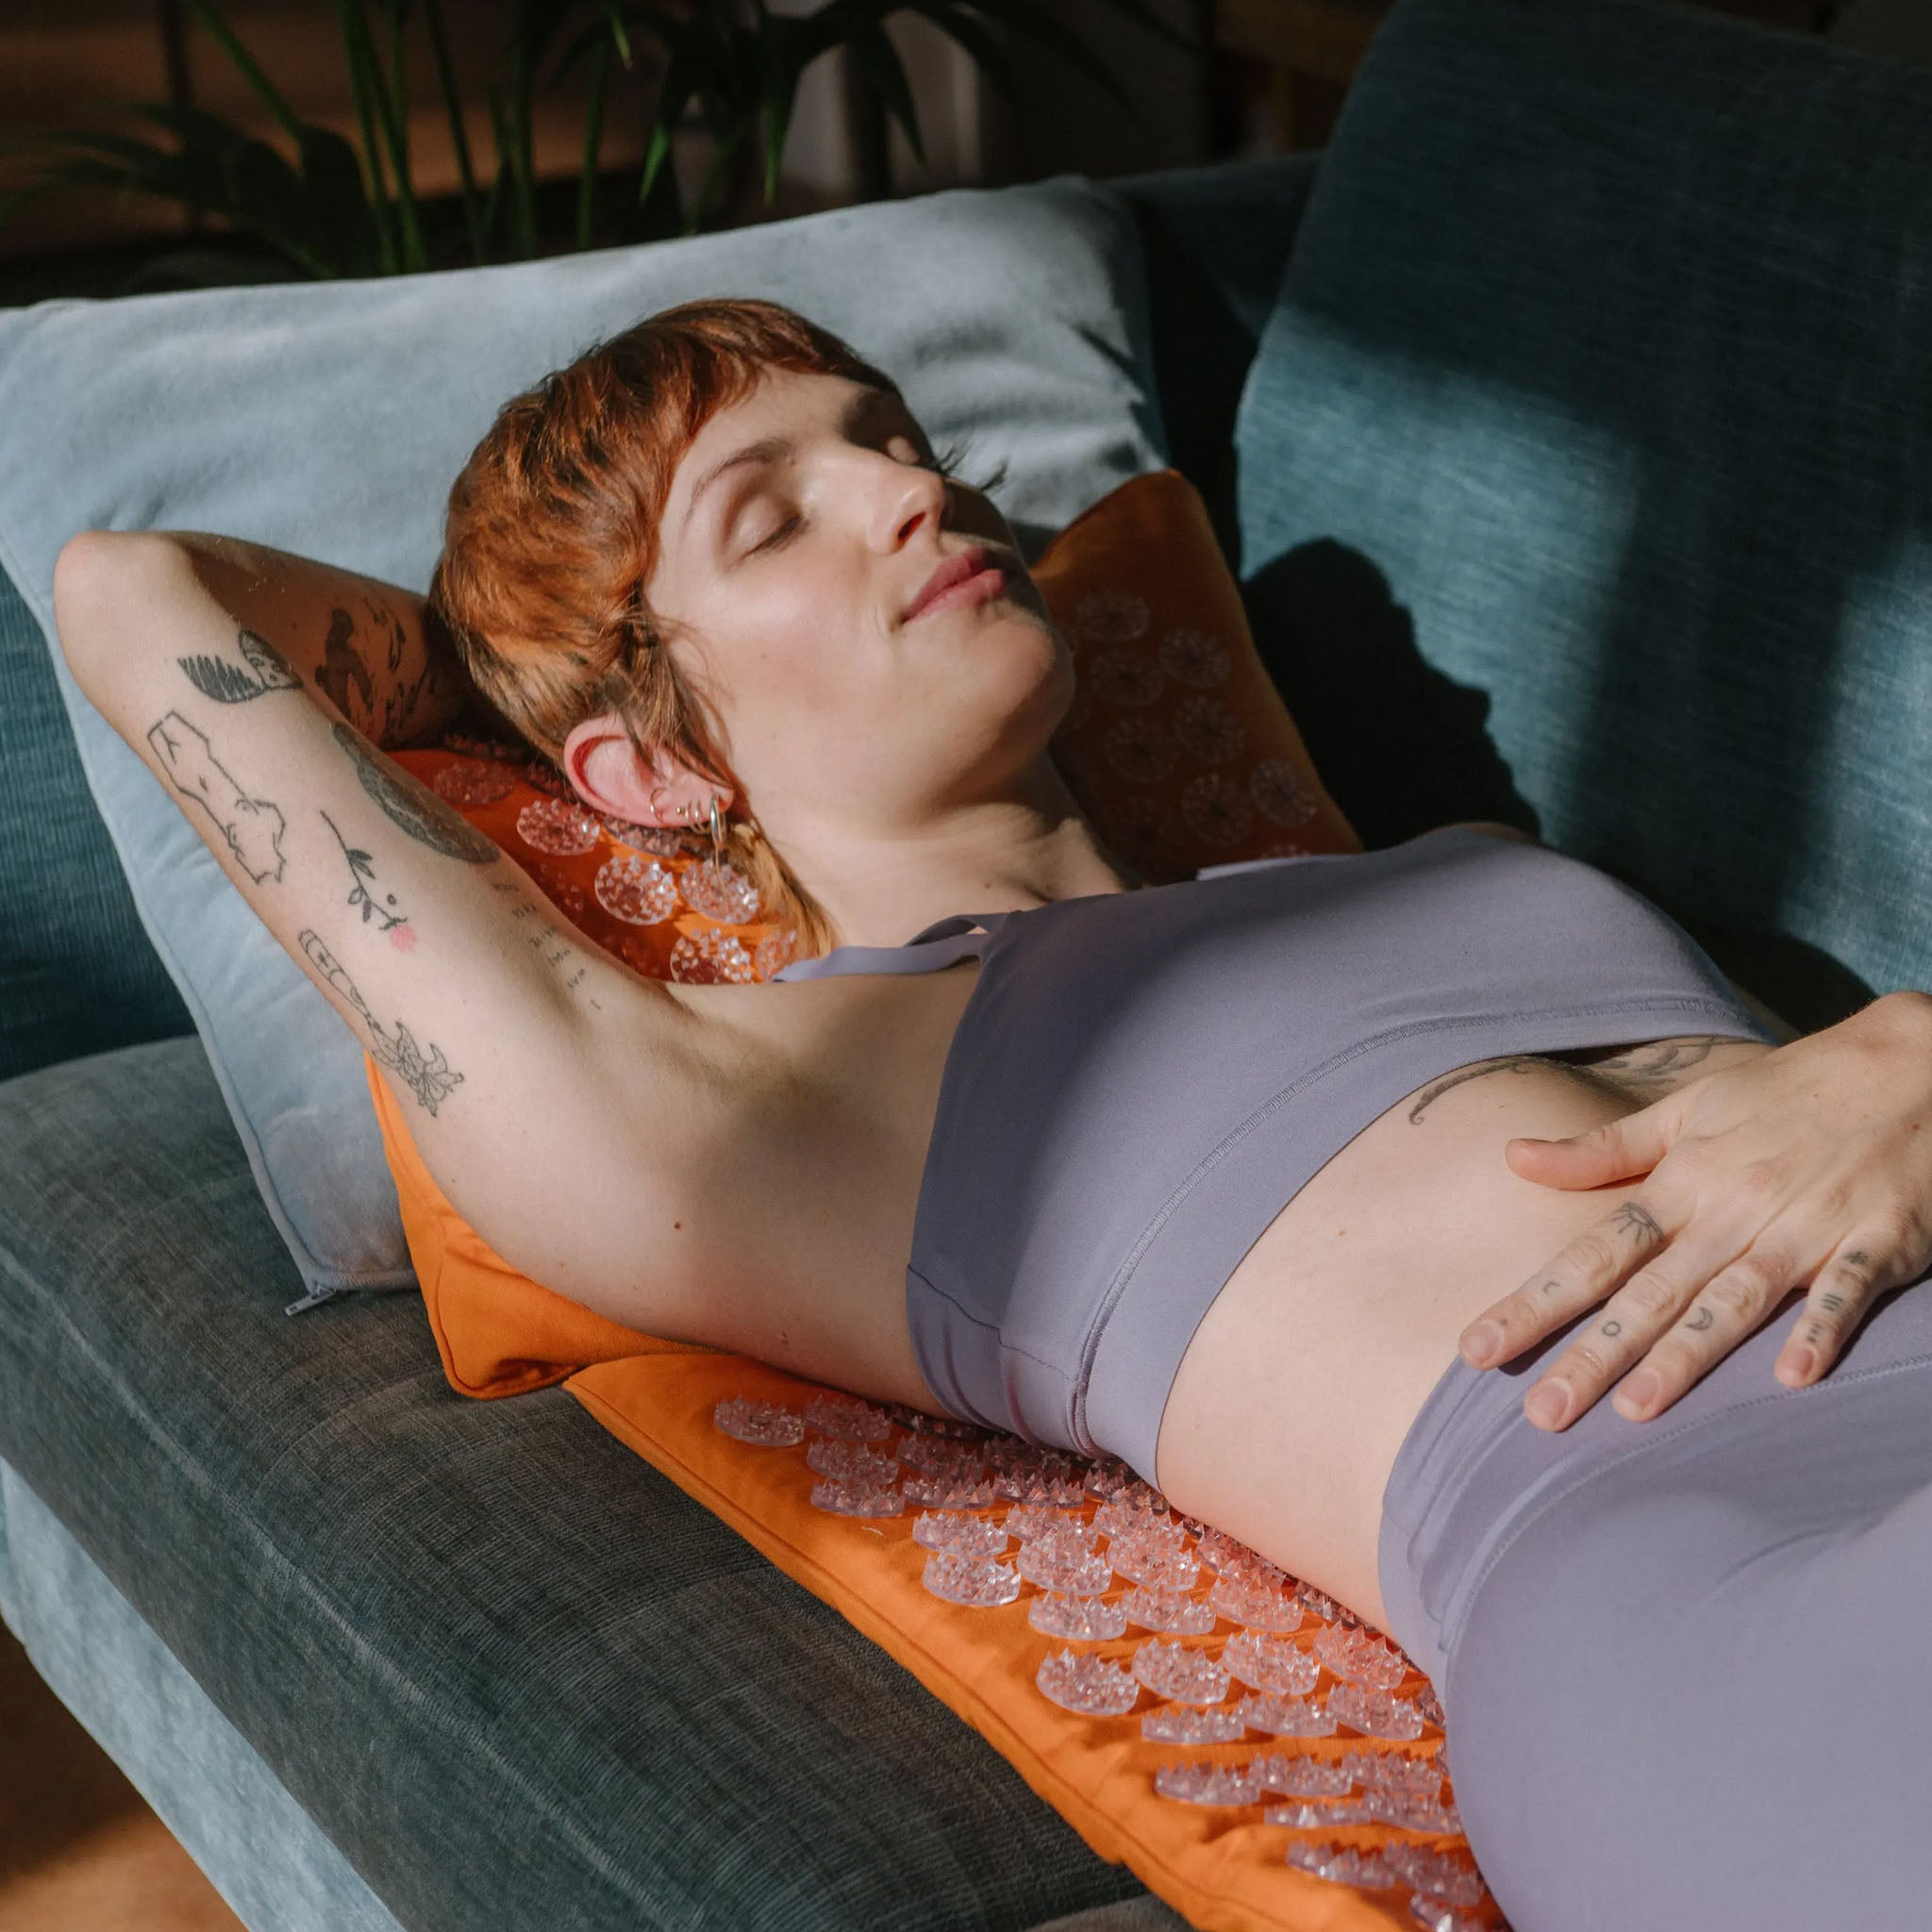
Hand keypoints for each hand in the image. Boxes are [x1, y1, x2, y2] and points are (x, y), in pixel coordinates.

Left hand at [1457, 991, 1931, 1428]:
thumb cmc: (1788, 1092)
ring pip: (1734, 1300)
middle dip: (1593, 1354)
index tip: (1476, 1350)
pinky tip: (1794, 1379)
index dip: (1534, 1302)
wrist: (1909, 1063)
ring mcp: (1805, 1227)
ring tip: (1637, 1410)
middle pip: (1651, 1292)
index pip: (1593, 1252)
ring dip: (1687, 1354)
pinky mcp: (1878, 1241)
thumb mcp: (1686, 1109)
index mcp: (1683, 1183)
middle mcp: (1732, 1211)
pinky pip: (1844, 1293)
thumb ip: (1601, 1150)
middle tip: (1541, 1415)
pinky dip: (1819, 1330)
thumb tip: (1512, 1157)